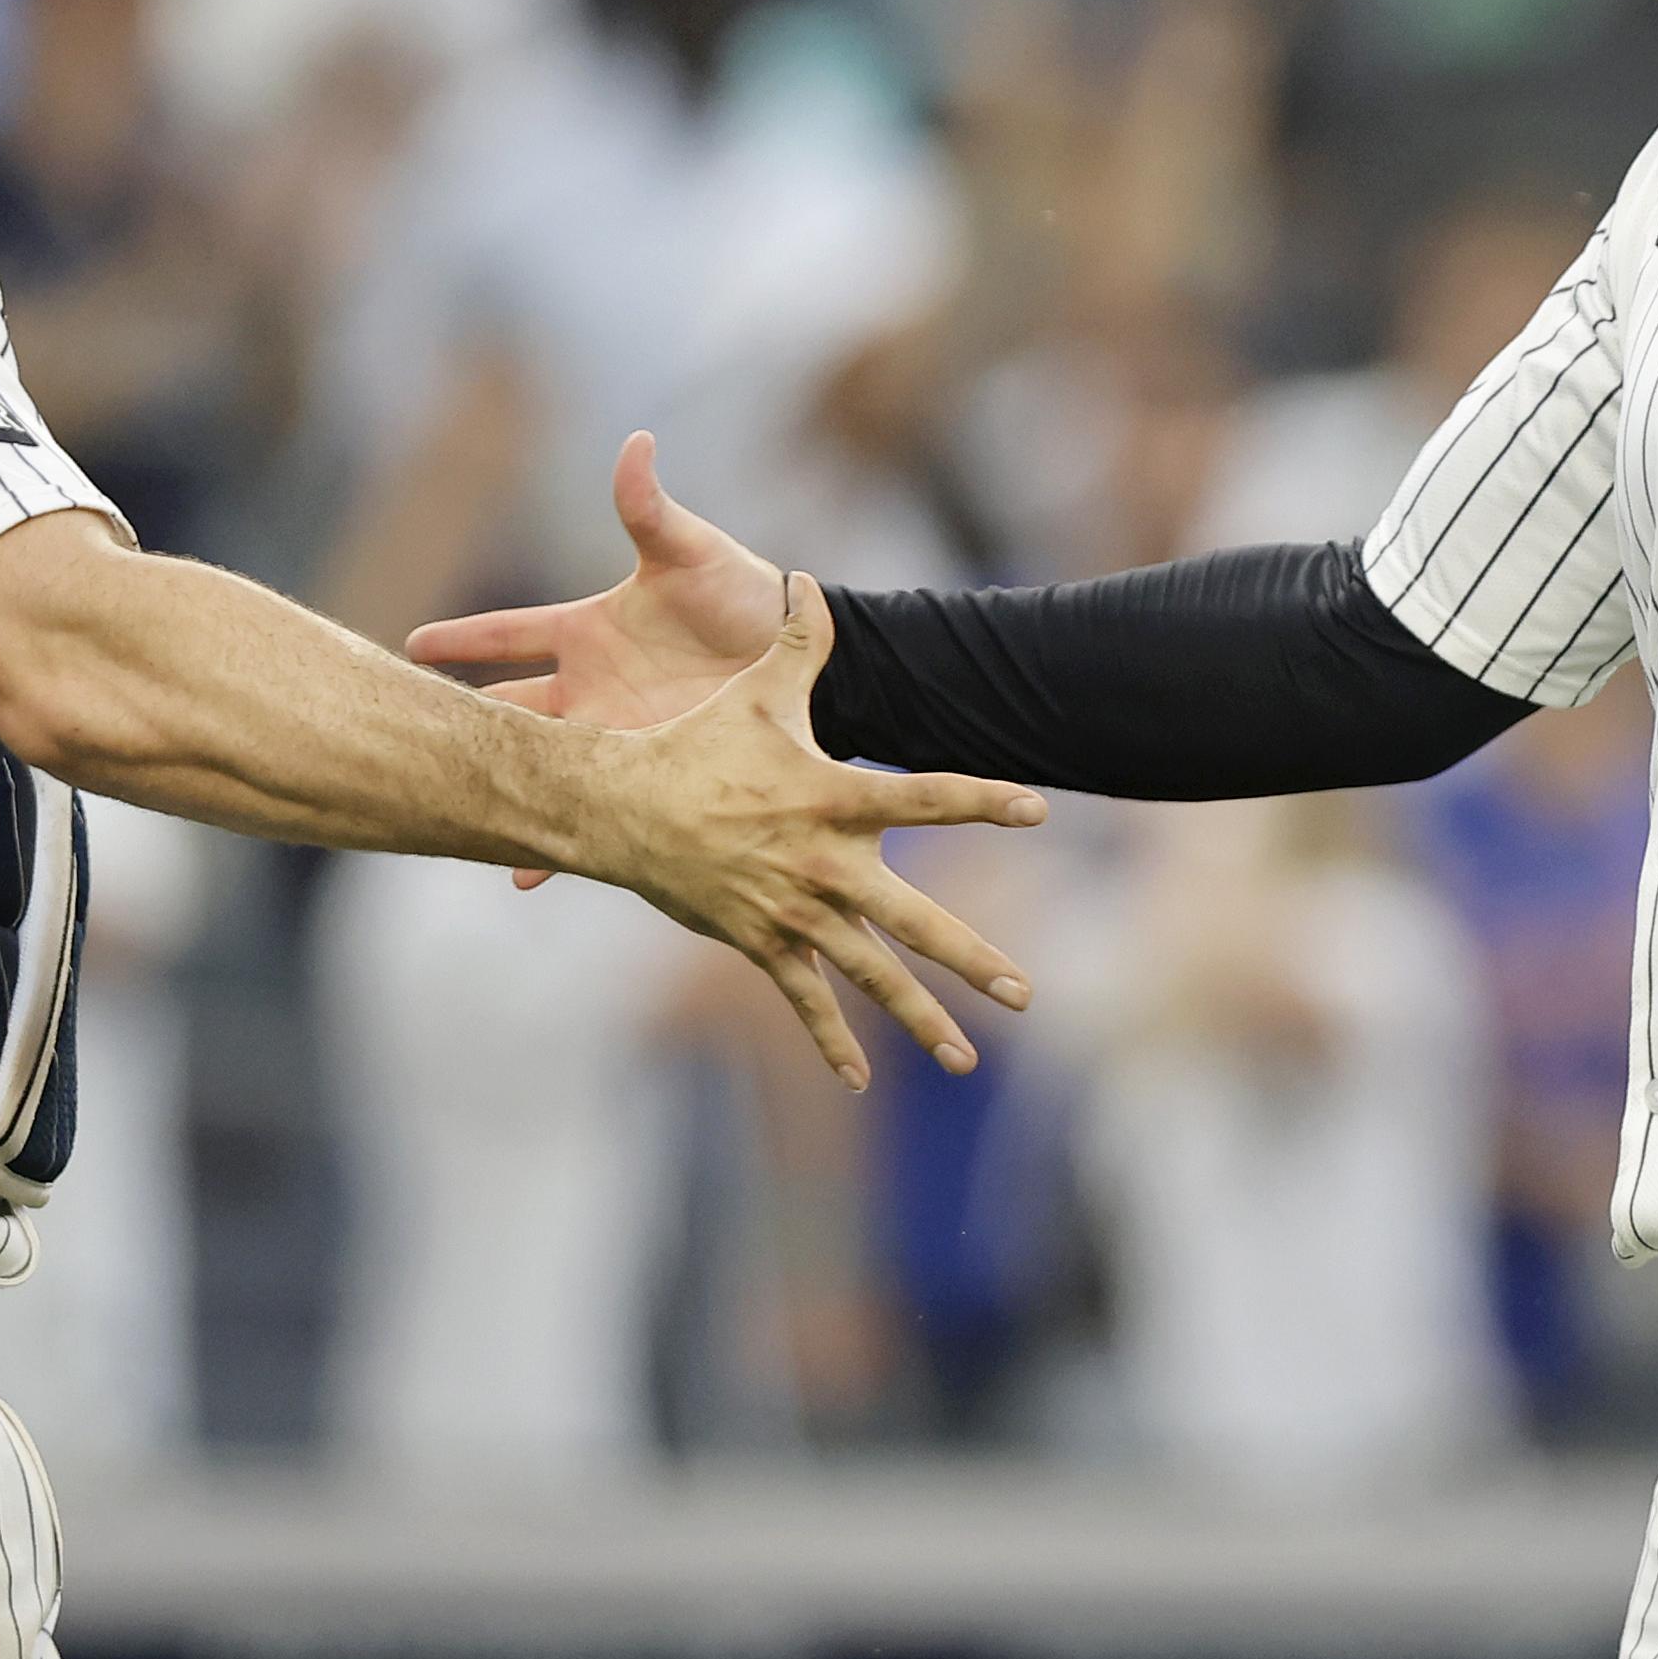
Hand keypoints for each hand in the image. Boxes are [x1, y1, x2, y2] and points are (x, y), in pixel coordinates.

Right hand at [409, 431, 791, 886]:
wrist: (804, 661)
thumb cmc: (745, 596)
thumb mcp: (692, 552)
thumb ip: (651, 508)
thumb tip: (635, 442)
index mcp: (588, 628)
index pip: (508, 632)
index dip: (460, 638)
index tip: (408, 644)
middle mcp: (589, 684)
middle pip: (505, 704)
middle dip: (455, 719)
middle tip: (397, 733)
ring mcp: (611, 733)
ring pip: (537, 763)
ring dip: (498, 787)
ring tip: (440, 812)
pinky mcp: (643, 771)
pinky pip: (590, 806)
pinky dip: (556, 841)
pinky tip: (521, 872)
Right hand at [575, 571, 1040, 1090]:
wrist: (620, 809)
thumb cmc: (695, 745)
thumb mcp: (756, 693)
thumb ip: (800, 641)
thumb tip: (813, 579)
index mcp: (833, 800)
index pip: (926, 798)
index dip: (983, 801)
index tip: (1037, 810)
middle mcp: (824, 866)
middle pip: (914, 920)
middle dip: (971, 960)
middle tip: (1025, 992)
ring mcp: (795, 914)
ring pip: (870, 976)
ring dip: (921, 1019)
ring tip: (968, 1057)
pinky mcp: (763, 943)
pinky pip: (805, 999)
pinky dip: (831, 1039)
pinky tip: (858, 1079)